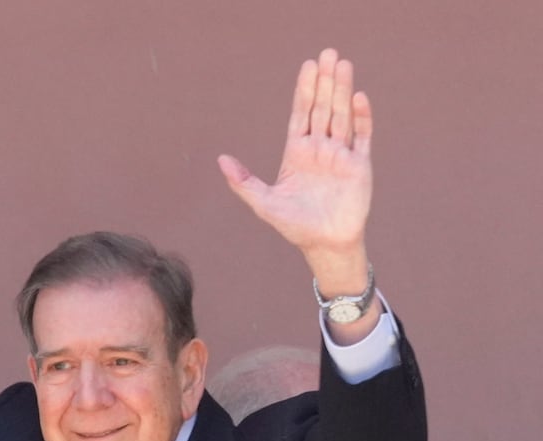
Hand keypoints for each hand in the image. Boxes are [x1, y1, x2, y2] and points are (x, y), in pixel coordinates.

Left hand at [218, 49, 372, 293]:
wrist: (324, 244)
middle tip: (328, 53)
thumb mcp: (263, 203)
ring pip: (341, 115)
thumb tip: (221, 159)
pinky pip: (362, 136)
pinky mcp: (359, 164)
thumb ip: (243, 181)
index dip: (304, 90)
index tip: (307, 66)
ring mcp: (340, 154)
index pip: (300, 113)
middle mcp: (319, 148)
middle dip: (325, 81)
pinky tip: (358, 98)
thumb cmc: (293, 225)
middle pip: (322, 108)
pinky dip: (361, 117)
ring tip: (343, 64)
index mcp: (296, 153)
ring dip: (343, 90)